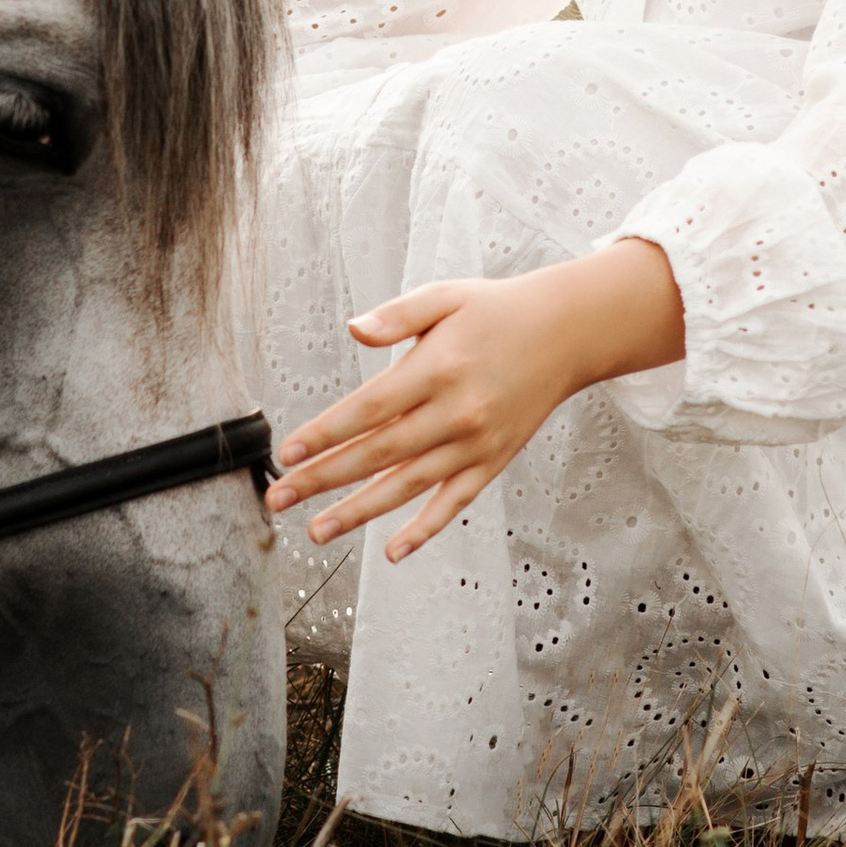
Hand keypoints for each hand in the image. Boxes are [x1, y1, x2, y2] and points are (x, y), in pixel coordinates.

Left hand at [266, 242, 683, 563]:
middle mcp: (455, 413)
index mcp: (436, 369)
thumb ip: (396, 315)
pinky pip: (454, 503)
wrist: (567, 333)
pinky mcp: (493, 462)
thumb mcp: (444, 296)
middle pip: (377, 455)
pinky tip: (394, 550)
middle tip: (279, 498)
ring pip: (408, 486)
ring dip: (359, 512)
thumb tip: (353, 327)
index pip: (367, 410)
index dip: (324, 434)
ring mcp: (476, 443)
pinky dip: (424, 529)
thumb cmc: (497, 311)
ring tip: (317, 530)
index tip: (287, 453)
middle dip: (323, 479)